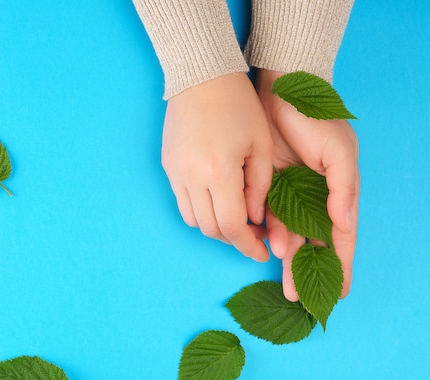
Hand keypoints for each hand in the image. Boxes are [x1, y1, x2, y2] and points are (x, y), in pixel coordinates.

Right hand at [162, 72, 272, 262]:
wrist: (201, 76)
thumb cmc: (238, 105)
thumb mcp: (261, 146)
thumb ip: (260, 187)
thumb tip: (254, 219)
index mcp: (220, 172)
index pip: (231, 226)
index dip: (247, 246)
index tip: (260, 253)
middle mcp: (192, 178)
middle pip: (211, 229)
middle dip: (234, 239)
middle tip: (254, 234)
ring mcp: (176, 174)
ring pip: (194, 221)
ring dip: (216, 227)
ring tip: (236, 218)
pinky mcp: (168, 168)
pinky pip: (183, 203)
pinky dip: (201, 211)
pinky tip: (218, 201)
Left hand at [256, 69, 359, 299]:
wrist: (282, 91)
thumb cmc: (317, 119)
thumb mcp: (338, 151)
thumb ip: (343, 189)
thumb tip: (344, 223)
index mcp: (336, 196)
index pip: (341, 239)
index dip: (342, 266)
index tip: (342, 293)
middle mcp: (313, 202)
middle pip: (312, 246)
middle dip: (308, 274)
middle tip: (301, 299)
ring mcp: (289, 198)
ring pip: (288, 239)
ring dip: (287, 263)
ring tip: (286, 287)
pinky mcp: (266, 191)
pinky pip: (267, 221)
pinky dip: (267, 237)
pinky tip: (265, 252)